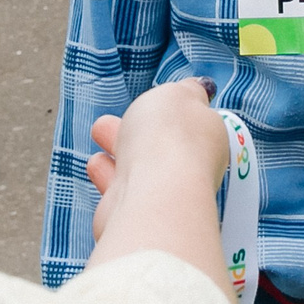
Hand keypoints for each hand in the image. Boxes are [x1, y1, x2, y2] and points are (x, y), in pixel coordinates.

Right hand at [85, 80, 228, 248]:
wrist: (152, 195)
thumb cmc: (169, 139)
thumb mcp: (180, 94)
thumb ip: (187, 90)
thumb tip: (200, 88)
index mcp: (207, 140)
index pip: (193, 126)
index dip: (174, 112)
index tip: (158, 103)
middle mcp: (186, 170)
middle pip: (160, 147)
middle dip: (136, 129)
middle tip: (116, 116)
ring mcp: (160, 195)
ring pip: (137, 168)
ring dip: (118, 150)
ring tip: (100, 132)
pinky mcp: (133, 215)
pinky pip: (118, 191)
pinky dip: (107, 174)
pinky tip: (96, 164)